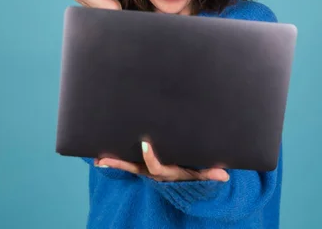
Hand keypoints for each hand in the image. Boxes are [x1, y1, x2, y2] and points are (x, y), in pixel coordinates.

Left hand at [95, 141, 229, 181]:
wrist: (185, 179)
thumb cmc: (193, 171)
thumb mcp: (202, 173)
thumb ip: (211, 174)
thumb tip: (224, 176)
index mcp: (166, 172)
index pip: (155, 166)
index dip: (149, 156)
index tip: (145, 142)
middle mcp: (152, 172)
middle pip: (133, 169)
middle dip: (119, 165)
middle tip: (103, 160)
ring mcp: (145, 169)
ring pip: (127, 166)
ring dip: (113, 163)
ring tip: (96, 159)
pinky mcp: (142, 165)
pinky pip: (127, 163)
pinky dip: (115, 161)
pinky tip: (100, 157)